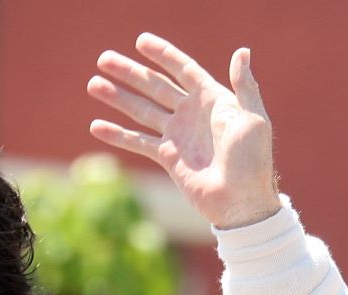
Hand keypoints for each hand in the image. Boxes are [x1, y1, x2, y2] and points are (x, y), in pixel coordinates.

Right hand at [88, 33, 279, 229]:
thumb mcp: (253, 119)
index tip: (140, 41)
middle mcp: (192, 113)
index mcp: (212, 99)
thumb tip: (242, 51)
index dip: (162, 55)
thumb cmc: (252, 161)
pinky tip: (97, 126)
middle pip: (155, 86)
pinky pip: (138, 142)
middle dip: (130, 73)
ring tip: (94, 84)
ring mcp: (178, 135)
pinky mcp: (168, 157)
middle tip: (103, 59)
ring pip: (142, 110)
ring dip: (118, 98)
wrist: (241, 200)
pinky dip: (118, 135)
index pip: (183, 69)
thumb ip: (245, 85)